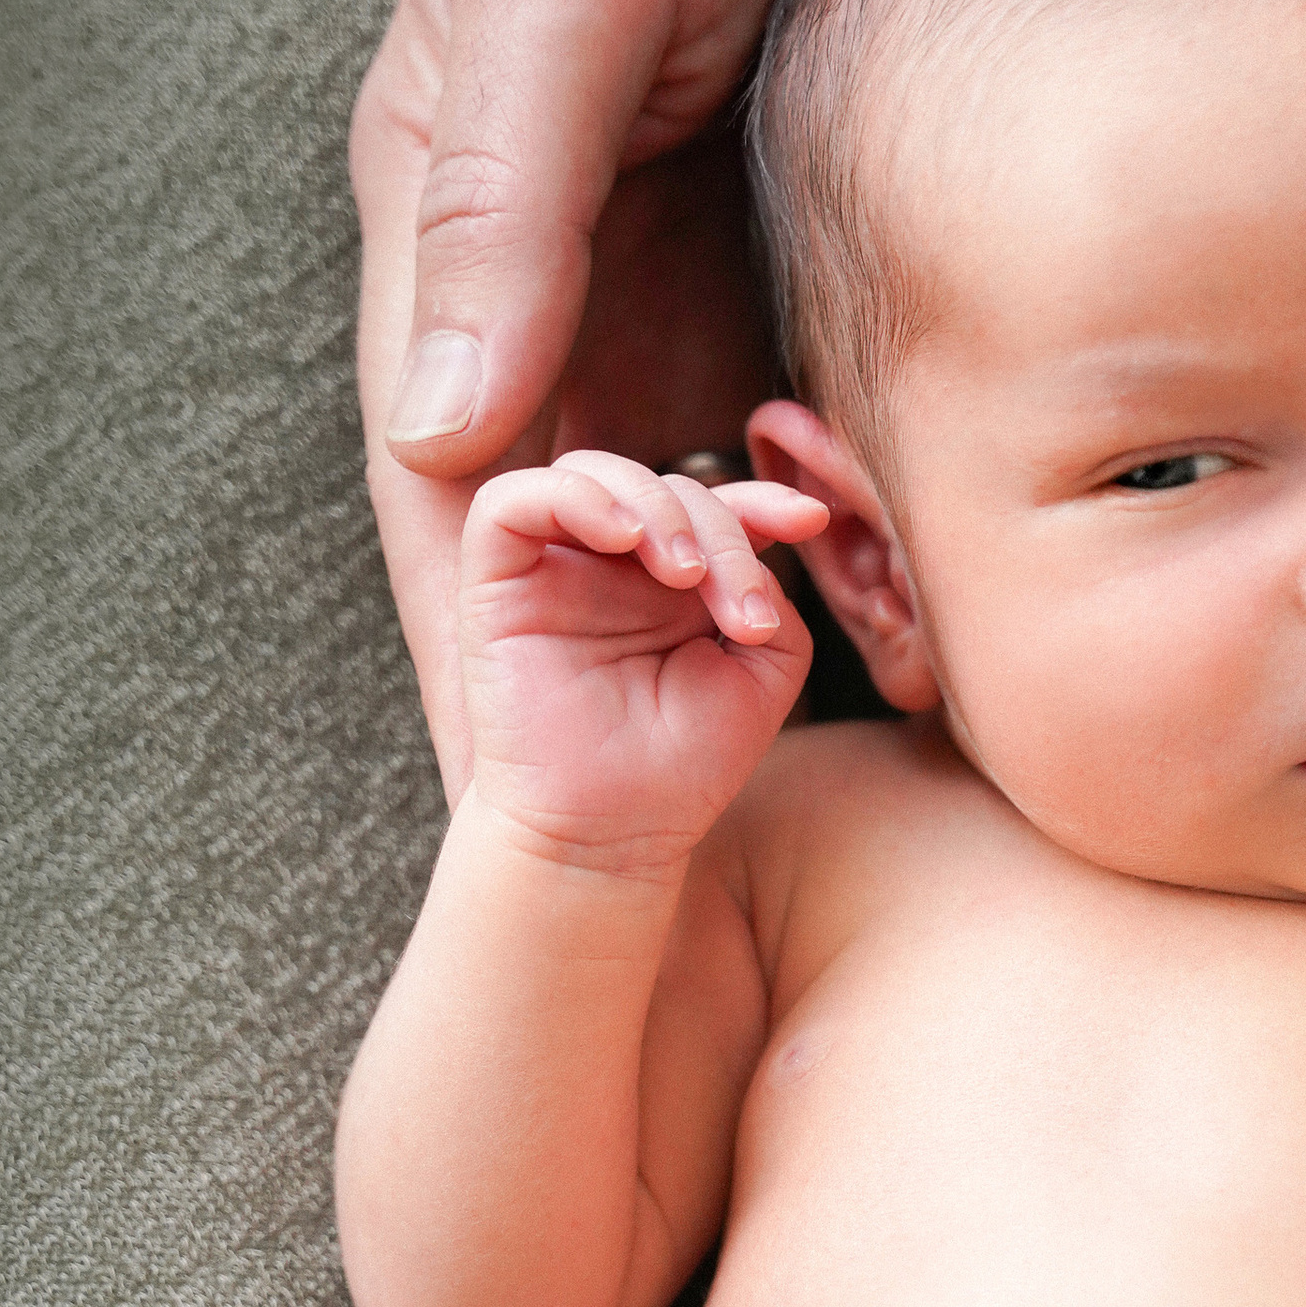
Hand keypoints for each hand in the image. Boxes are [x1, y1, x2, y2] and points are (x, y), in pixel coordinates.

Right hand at [354, 0, 985, 788]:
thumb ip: (510, 197)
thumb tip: (445, 434)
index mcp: (457, 234)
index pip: (454, 504)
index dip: (493, 667)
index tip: (537, 828)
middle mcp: (555, 280)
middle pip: (574, 548)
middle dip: (622, 701)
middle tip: (687, 869)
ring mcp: (672, 271)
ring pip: (692, 514)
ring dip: (740, 644)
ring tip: (805, 800)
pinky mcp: (782, 250)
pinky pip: (799, 434)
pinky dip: (836, 534)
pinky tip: (906, 636)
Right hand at [461, 451, 826, 872]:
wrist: (613, 835)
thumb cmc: (683, 766)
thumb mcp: (763, 668)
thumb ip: (767, 589)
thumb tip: (764, 532)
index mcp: (669, 579)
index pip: (712, 504)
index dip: (761, 498)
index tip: (810, 519)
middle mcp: (608, 563)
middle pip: (663, 484)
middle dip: (718, 526)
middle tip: (740, 606)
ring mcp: (550, 567)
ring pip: (593, 471)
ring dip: (656, 506)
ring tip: (686, 575)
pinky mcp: (494, 579)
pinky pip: (512, 499)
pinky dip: (575, 499)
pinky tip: (625, 540)